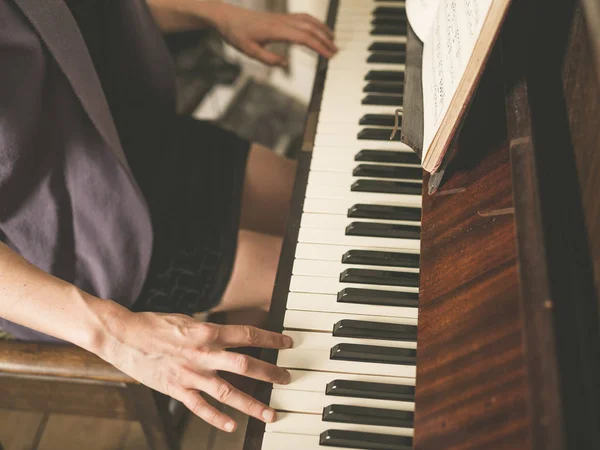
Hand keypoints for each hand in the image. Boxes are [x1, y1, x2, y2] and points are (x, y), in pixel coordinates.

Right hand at [100, 308, 292, 431]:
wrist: (124, 335)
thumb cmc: (156, 324)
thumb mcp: (189, 320)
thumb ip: (210, 330)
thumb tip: (229, 334)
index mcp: (208, 332)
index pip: (248, 335)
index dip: (271, 338)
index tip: (287, 343)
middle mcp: (204, 354)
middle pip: (246, 365)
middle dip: (271, 373)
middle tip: (287, 379)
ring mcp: (191, 375)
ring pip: (228, 392)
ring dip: (252, 404)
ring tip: (270, 413)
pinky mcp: (176, 390)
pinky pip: (201, 408)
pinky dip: (217, 419)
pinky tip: (232, 426)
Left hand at [213, 4, 337, 66]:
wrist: (228, 17)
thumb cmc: (237, 34)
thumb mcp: (250, 52)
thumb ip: (268, 59)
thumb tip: (285, 64)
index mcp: (276, 30)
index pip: (304, 38)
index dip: (319, 47)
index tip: (329, 56)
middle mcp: (282, 21)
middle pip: (310, 28)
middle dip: (325, 40)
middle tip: (336, 52)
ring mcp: (282, 17)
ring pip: (308, 20)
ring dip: (322, 29)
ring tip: (333, 40)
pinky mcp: (281, 16)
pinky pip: (302, 17)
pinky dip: (314, 23)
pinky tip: (318, 30)